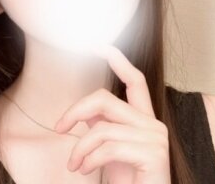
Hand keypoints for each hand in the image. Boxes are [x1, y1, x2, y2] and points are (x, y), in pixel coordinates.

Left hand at [54, 44, 170, 183]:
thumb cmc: (127, 180)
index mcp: (144, 119)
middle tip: (59, 127)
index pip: (135, 80)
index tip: (100, 44)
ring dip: (80, 148)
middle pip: (105, 99)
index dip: (118, 60)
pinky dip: (89, 159)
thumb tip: (85, 111)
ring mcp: (156, 139)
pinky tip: (83, 170)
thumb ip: (102, 126)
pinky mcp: (153, 155)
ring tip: (74, 165)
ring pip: (102, 127)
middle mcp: (153, 124)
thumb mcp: (110, 151)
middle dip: (76, 110)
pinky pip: (108, 147)